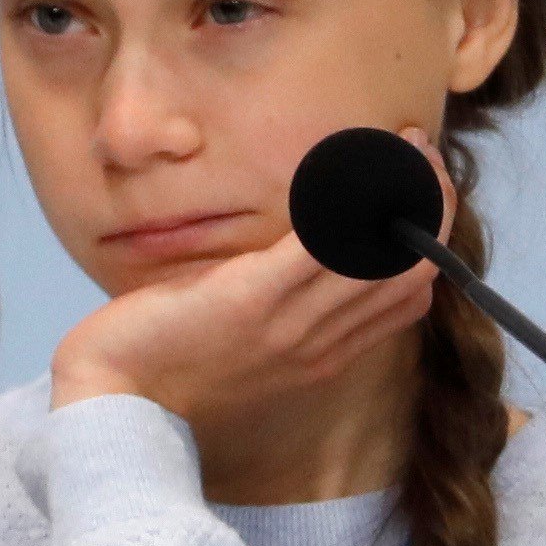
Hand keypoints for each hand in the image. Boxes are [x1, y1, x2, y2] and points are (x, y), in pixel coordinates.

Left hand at [49, 128, 457, 423]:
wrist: (111, 401)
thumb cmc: (159, 362)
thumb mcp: (235, 340)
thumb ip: (274, 303)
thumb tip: (292, 246)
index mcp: (319, 356)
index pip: (408, 298)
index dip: (429, 241)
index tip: (419, 189)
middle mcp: (318, 344)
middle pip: (414, 273)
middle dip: (433, 206)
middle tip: (421, 152)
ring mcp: (291, 325)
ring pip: (388, 257)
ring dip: (409, 191)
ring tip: (406, 145)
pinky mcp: (254, 299)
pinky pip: (326, 245)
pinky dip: (352, 201)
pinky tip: (354, 162)